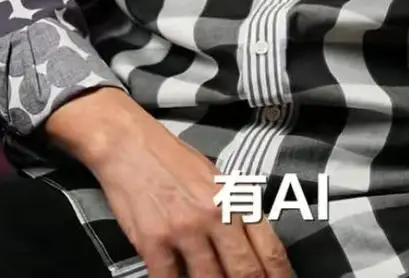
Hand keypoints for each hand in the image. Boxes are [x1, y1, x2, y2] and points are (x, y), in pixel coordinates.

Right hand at [88, 102, 291, 277]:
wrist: (129, 144)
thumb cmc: (171, 158)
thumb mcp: (214, 177)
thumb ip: (233, 209)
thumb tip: (251, 244)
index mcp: (232, 198)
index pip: (269, 248)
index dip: (280, 276)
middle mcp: (212, 215)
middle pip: (245, 272)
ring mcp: (183, 230)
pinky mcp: (153, 242)